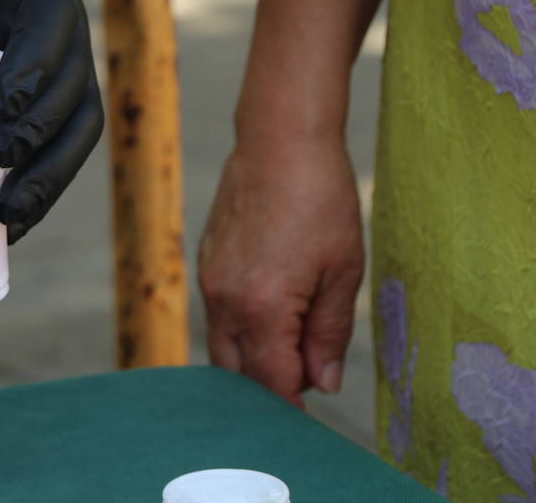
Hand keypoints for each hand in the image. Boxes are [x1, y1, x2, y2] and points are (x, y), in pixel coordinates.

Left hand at [0, 0, 103, 243]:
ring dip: (52, 178)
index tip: (3, 107)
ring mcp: (66, 67)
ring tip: (8, 219)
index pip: (50, 23)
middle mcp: (66, 27)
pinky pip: (62, 146)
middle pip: (75, 88)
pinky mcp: (53, 100)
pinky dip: (43, 188)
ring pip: (79, 128)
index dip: (35, 66)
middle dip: (44, 136)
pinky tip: (10, 226)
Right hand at [198, 132, 364, 406]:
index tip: (311, 409)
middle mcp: (225, 299)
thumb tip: (321, 381)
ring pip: (223, 344)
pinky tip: (271, 313)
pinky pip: (218, 314)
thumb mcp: (343, 271)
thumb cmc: (318, 199)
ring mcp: (210, 280)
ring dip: (252, 357)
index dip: (294, 403)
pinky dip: (241, 327)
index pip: (272, 381)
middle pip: (237, 373)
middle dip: (267, 387)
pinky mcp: (206, 262)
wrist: (279, 141)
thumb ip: (330, 333)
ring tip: (291, 349)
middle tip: (301, 385)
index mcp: (262, 306)